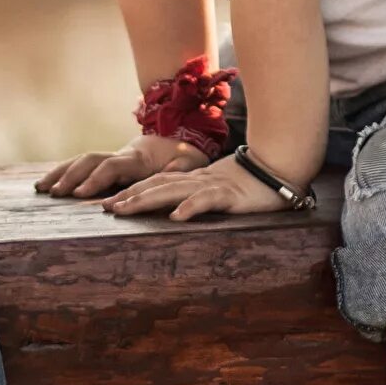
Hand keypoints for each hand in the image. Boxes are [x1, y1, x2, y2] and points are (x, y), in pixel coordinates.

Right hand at [34, 133, 207, 197]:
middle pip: (90, 160)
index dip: (95, 180)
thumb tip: (175, 173)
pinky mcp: (107, 163)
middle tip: (54, 193)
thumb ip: (180, 169)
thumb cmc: (185, 156)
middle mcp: (121, 155)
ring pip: (81, 160)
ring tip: (40, 188)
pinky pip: (82, 165)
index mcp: (138, 158)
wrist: (180, 139)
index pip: (112, 167)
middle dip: (70, 176)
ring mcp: (112, 157)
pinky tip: (47, 184)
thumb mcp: (189, 162)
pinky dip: (63, 172)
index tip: (80, 194)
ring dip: (61, 173)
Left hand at [104, 153, 290, 221]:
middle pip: (157, 185)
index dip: (132, 190)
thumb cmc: (251, 182)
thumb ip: (198, 194)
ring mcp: (212, 186)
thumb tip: (176, 208)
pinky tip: (175, 217)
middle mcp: (196, 180)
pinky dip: (190, 207)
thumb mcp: (218, 189)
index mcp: (192, 180)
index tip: (109, 202)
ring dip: (147, 200)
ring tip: (125, 209)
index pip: (156, 183)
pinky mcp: (229, 195)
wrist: (280, 168)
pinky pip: (207, 200)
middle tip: (105, 207)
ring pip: (173, 191)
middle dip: (130, 196)